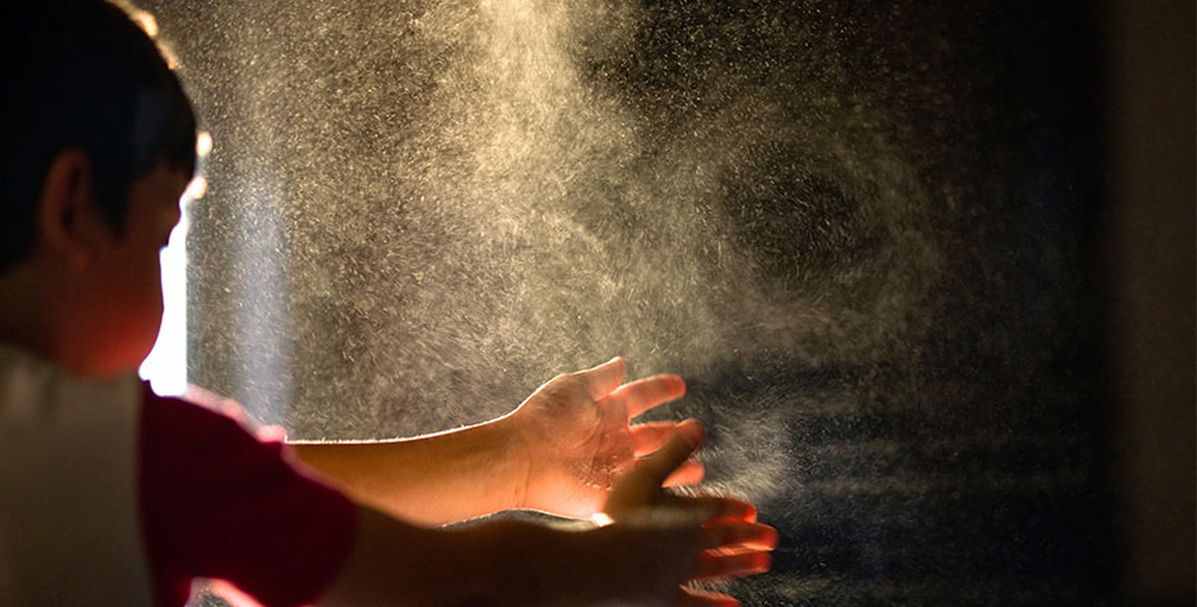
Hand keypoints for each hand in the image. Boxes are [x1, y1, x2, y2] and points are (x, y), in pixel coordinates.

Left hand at [508, 357, 704, 517]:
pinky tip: (682, 494)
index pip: (641, 396)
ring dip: (675, 463)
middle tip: (698, 428)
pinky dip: (662, 493)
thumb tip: (622, 362)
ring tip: (699, 467)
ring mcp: (614, 467)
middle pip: (652, 434)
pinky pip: (642, 494)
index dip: (660, 390)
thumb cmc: (544, 418)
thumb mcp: (575, 388)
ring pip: (653, 465)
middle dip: (675, 432)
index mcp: (606, 410)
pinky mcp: (611, 494)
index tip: (680, 384)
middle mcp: (613, 438)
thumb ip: (602, 378)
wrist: (523, 458)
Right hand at [596, 421, 776, 605]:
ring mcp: (678, 574)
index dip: (734, 509)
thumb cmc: (619, 517)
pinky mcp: (665, 599)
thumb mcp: (644, 476)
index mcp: (685, 515)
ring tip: (764, 564)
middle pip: (724, 539)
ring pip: (717, 568)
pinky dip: (717, 605)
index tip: (751, 511)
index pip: (716, 510)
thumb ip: (672, 452)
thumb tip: (698, 425)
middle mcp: (688, 545)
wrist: (601, 564)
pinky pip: (696, 604)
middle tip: (773, 538)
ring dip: (741, 564)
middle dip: (750, 537)